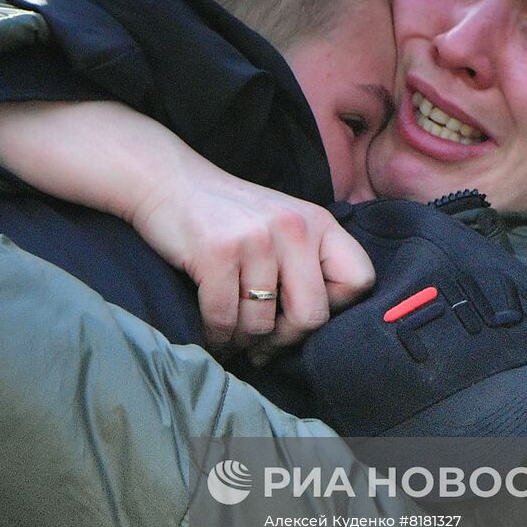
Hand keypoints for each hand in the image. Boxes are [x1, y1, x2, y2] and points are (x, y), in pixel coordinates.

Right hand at [130, 172, 374, 358]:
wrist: (167, 181)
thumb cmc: (226, 215)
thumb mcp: (281, 224)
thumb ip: (306, 262)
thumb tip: (316, 331)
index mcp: (318, 222)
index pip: (359, 281)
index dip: (336, 309)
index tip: (302, 312)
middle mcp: (294, 228)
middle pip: (312, 315)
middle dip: (285, 340)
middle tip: (265, 345)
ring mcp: (256, 239)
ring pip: (262, 325)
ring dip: (243, 342)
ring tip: (232, 337)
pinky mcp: (216, 253)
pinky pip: (223, 320)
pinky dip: (216, 337)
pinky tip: (212, 335)